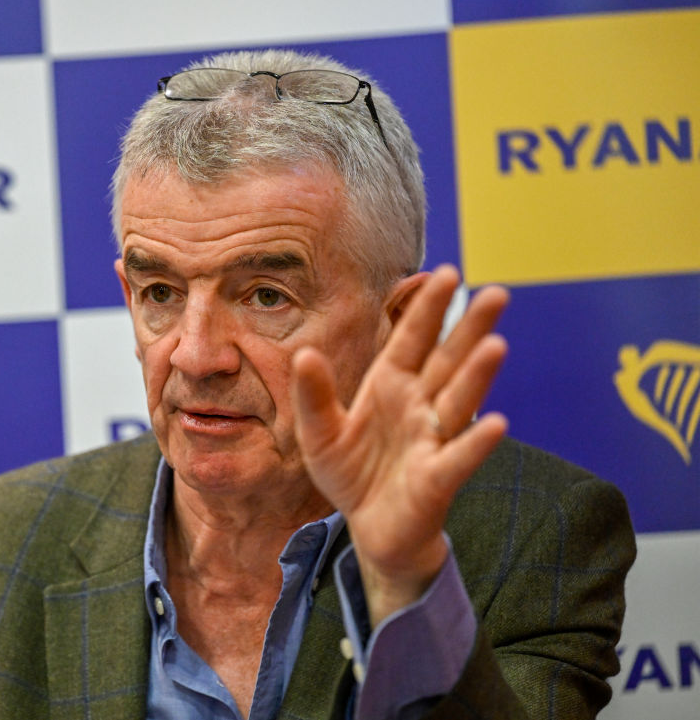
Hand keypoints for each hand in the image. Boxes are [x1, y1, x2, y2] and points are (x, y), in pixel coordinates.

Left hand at [291, 265, 508, 626]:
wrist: (368, 528)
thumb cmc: (350, 473)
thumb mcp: (320, 434)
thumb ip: (313, 396)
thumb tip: (304, 354)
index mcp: (390, 385)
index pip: (411, 339)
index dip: (426, 308)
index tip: (445, 273)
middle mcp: (418, 405)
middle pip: (447, 361)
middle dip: (469, 328)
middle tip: (497, 294)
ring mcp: (432, 439)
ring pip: (458, 401)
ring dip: (476, 374)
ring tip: (495, 344)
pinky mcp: (436, 478)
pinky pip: (457, 457)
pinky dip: (474, 442)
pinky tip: (495, 423)